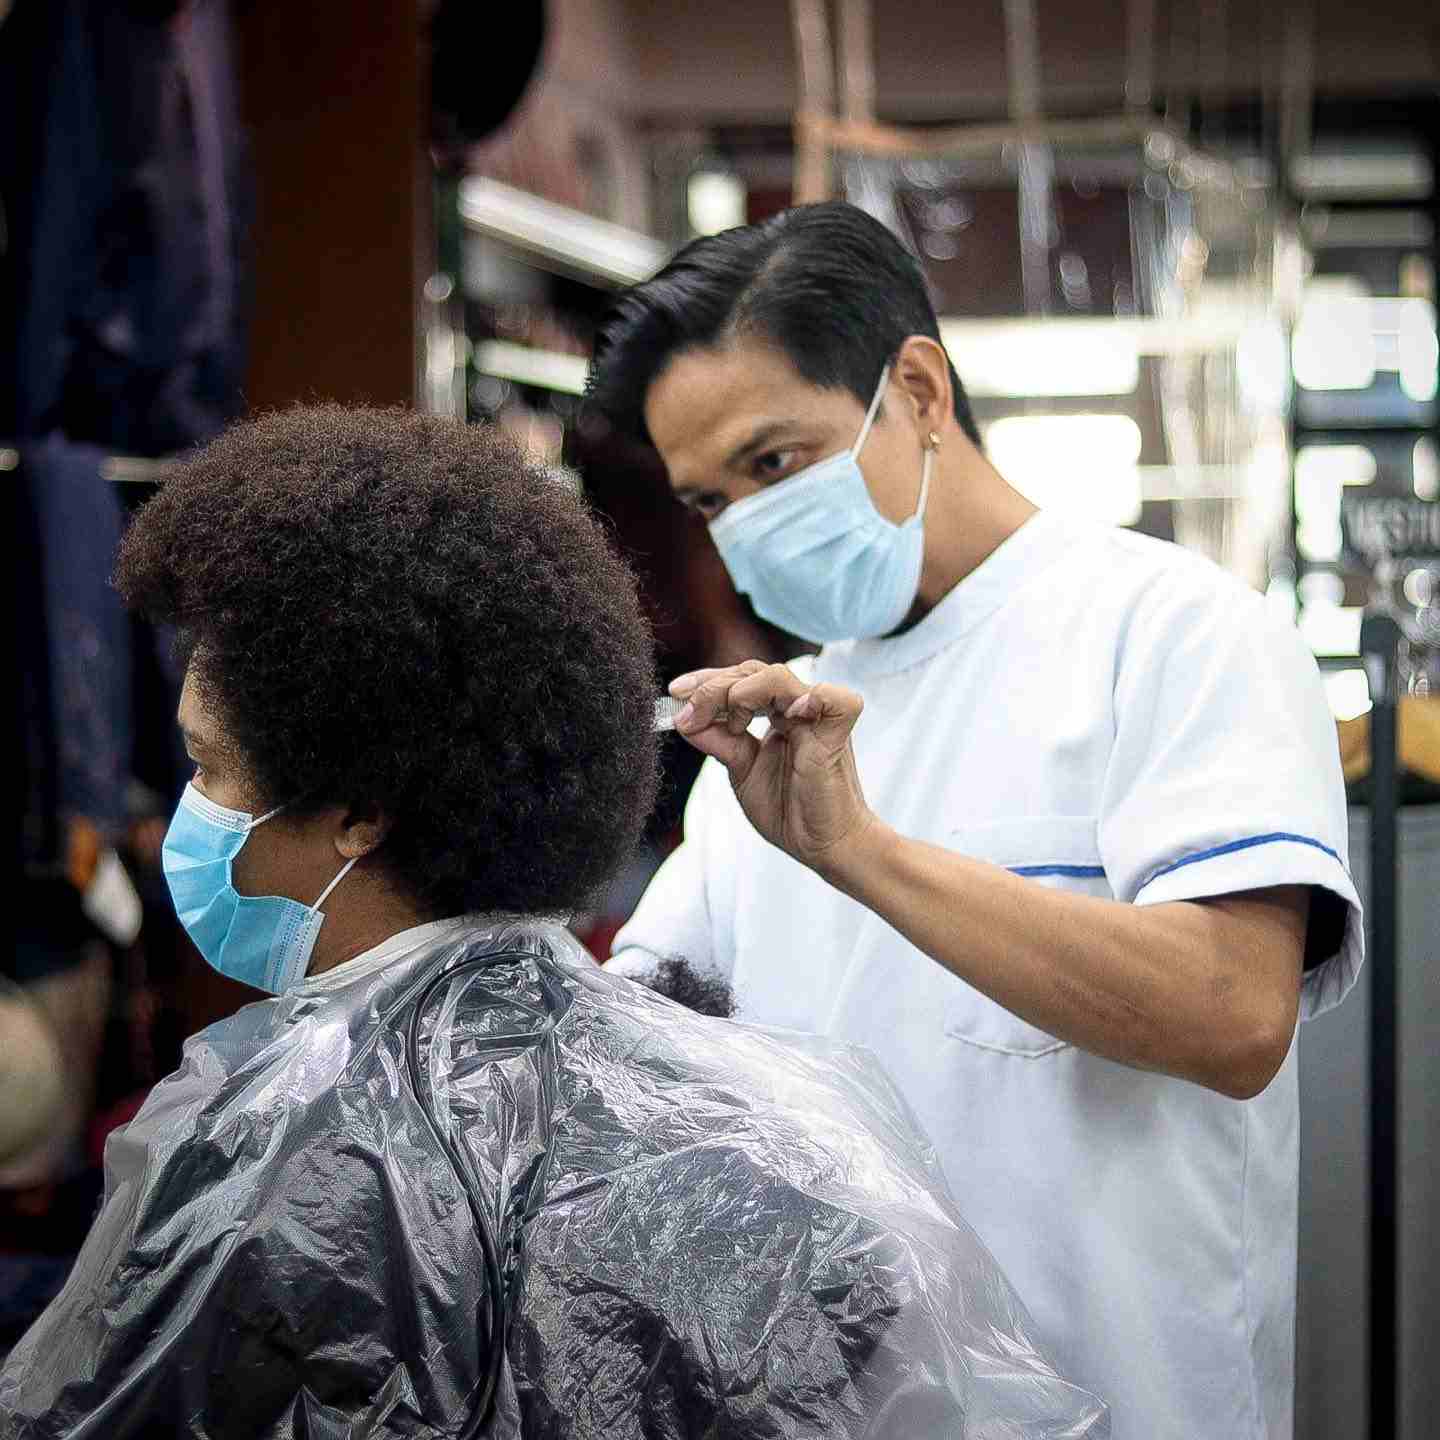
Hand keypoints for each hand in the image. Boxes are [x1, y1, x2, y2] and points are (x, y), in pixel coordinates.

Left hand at [669, 661, 875, 874]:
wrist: (823, 846)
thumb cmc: (789, 810)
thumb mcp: (741, 771)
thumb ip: (717, 741)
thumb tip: (682, 718)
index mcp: (777, 714)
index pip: (740, 678)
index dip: (707, 680)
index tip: (675, 693)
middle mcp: (797, 708)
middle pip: (753, 672)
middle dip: (714, 687)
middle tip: (690, 712)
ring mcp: (818, 718)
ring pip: (780, 677)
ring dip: (743, 692)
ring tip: (732, 724)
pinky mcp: (838, 735)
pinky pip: (835, 699)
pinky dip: (811, 698)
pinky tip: (785, 715)